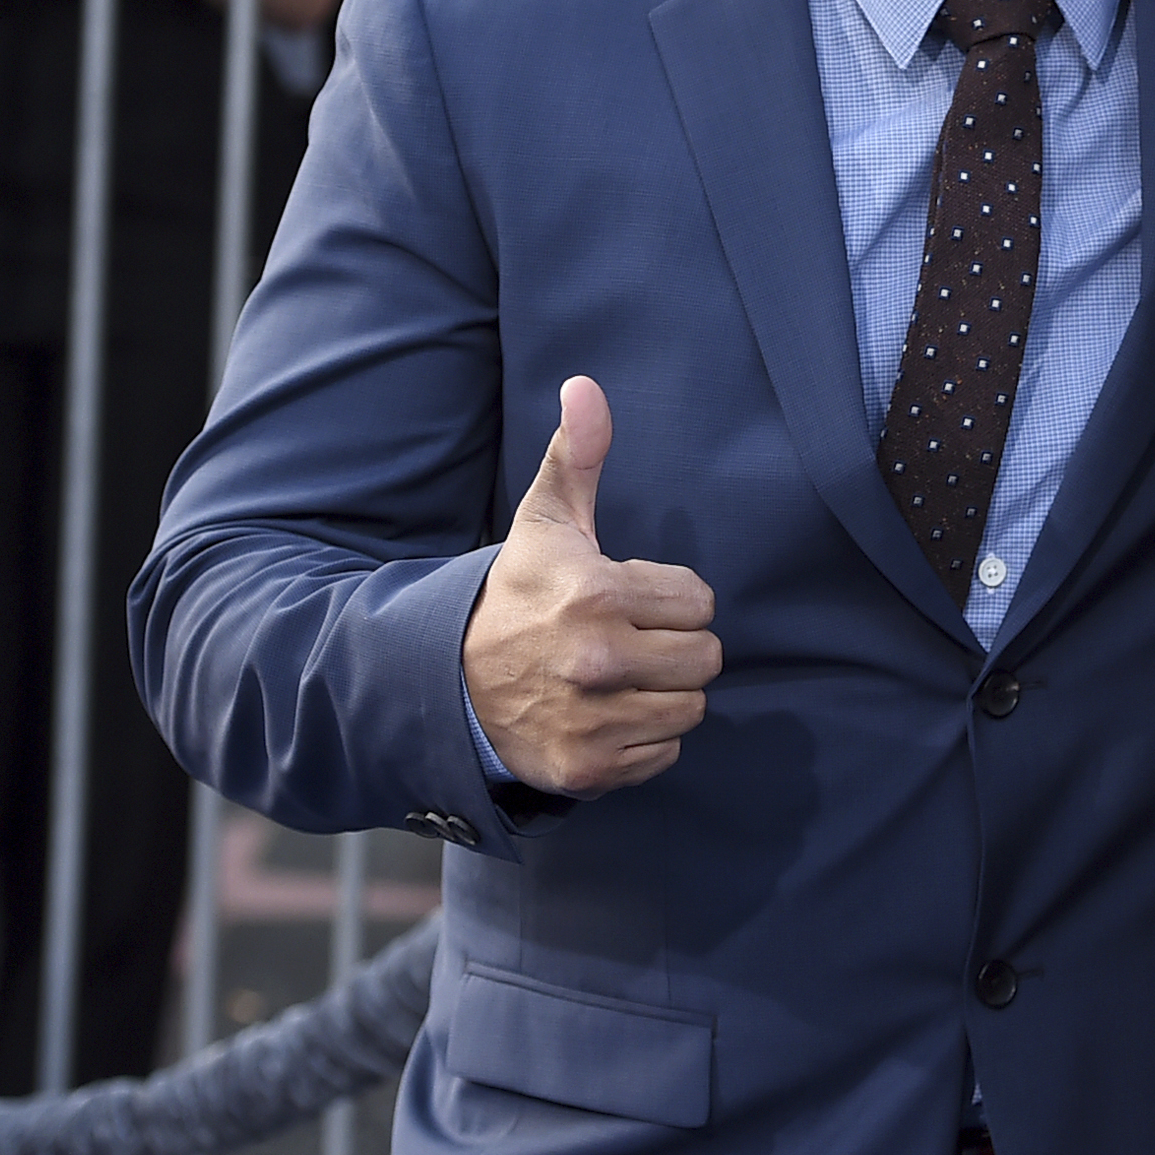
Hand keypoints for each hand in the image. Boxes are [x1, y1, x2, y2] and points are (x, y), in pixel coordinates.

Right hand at [462, 378, 720, 798]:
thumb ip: (578, 454)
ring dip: (664, 694)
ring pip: (690, 709)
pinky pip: (663, 755)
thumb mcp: (546, 521)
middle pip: (705, 659)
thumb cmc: (518, 593)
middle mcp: (597, 663)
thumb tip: (585, 385)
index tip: (628, 599)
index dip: (670, 599)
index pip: (699, 602)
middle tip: (629, 640)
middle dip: (675, 647)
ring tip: (619, 678)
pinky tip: (605, 715)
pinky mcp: (587, 769)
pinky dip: (642, 741)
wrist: (449, 679)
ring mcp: (592, 722)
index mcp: (597, 596)